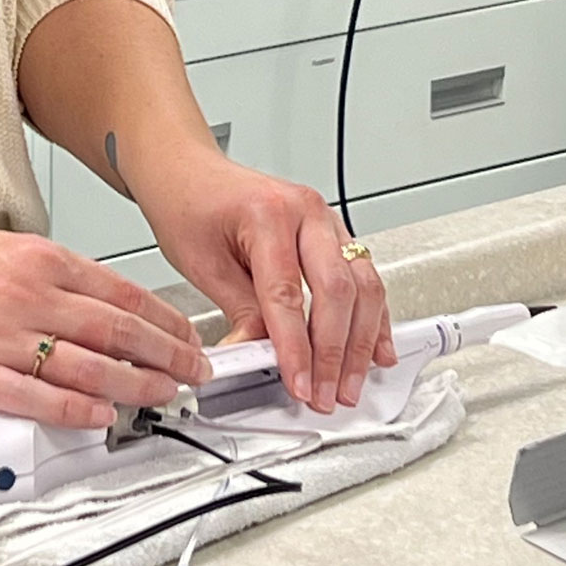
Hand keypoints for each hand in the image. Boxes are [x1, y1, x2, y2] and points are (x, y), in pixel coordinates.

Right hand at [0, 220, 210, 429]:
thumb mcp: (8, 248)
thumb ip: (58, 276)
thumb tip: (112, 308)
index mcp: (38, 259)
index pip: (122, 292)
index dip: (165, 321)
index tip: (188, 339)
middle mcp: (25, 295)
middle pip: (115, 330)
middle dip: (165, 355)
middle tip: (193, 372)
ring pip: (85, 366)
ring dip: (134, 385)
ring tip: (163, 397)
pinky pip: (35, 399)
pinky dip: (75, 410)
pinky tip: (102, 416)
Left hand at [131, 149, 394, 413]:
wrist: (187, 170)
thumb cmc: (189, 203)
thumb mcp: (201, 263)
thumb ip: (241, 312)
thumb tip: (265, 357)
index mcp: (268, 213)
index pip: (288, 294)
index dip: (297, 349)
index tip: (301, 386)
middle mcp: (305, 211)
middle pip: (337, 291)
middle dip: (335, 353)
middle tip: (328, 395)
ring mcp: (325, 219)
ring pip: (362, 286)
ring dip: (361, 343)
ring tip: (350, 385)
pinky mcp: (333, 232)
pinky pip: (364, 278)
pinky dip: (374, 318)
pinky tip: (378, 349)